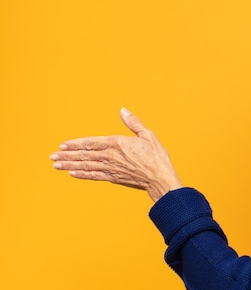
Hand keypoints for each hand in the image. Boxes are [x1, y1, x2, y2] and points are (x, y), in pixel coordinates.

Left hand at [51, 108, 182, 201]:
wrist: (160, 178)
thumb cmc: (156, 157)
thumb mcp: (148, 135)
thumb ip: (134, 123)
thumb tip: (123, 111)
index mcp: (118, 144)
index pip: (91, 143)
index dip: (75, 144)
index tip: (62, 145)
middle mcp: (111, 156)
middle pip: (85, 155)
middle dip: (67, 155)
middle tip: (52, 156)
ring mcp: (111, 168)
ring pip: (86, 166)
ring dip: (70, 165)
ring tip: (56, 165)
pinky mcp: (114, 178)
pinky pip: (94, 175)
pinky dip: (82, 174)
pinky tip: (72, 173)